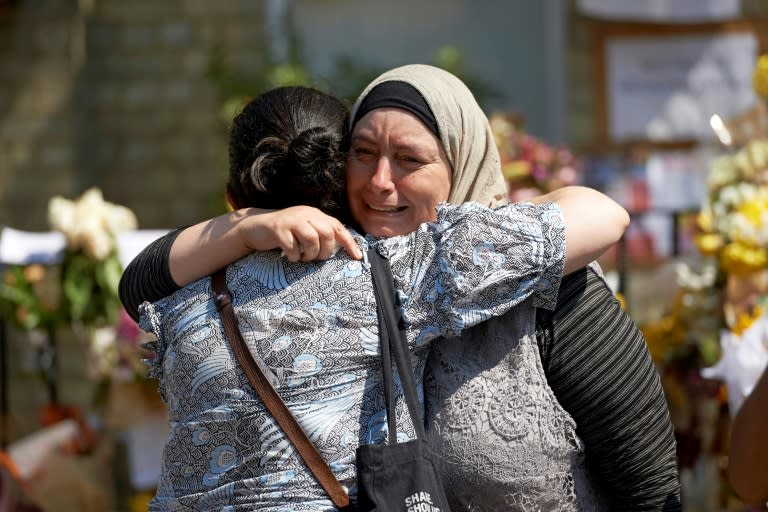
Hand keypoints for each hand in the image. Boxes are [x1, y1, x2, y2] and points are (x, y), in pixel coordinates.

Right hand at [244, 206, 361, 261]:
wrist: (255, 228)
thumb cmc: (285, 233)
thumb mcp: (305, 229)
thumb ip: (321, 234)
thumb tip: (342, 250)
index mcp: (315, 214)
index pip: (337, 227)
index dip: (349, 242)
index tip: (357, 257)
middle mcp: (305, 214)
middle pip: (326, 232)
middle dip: (326, 250)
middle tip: (318, 259)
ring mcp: (291, 220)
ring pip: (311, 239)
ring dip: (310, 254)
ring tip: (304, 258)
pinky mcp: (278, 229)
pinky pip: (293, 246)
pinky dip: (295, 257)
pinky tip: (291, 257)